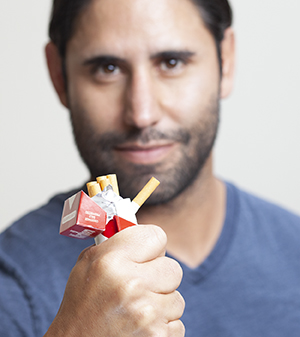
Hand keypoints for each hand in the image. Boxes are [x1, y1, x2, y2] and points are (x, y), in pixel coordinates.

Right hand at [46, 225, 184, 335]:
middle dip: (159, 276)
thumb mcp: (87, 264)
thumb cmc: (82, 305)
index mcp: (112, 262)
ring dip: (161, 303)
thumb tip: (136, 223)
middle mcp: (131, 285)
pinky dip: (163, 325)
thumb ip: (115, 242)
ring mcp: (147, 314)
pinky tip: (141, 326)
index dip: (152, 245)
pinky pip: (177, 322)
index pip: (157, 236)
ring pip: (177, 298)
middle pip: (173, 268)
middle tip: (141, 284)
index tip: (146, 252)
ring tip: (137, 309)